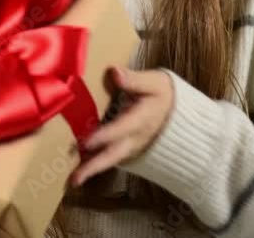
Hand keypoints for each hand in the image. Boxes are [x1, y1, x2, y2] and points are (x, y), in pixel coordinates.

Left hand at [69, 67, 173, 186]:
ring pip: (111, 160)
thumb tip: (115, 72)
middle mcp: (136, 138)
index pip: (122, 128)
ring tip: (73, 180)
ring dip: (92, 170)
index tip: (87, 141)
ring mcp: (132, 147)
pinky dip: (96, 165)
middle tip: (75, 179)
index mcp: (142, 119)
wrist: (180, 115)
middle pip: (114, 154)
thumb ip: (134, 79)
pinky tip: (80, 169)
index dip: (105, 135)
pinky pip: (111, 159)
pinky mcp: (128, 150)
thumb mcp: (155, 83)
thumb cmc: (163, 94)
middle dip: (94, 167)